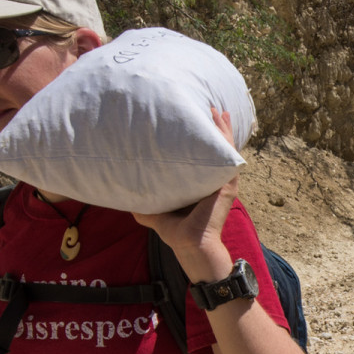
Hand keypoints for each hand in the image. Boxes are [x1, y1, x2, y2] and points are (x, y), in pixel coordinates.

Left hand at [132, 106, 237, 281]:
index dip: (199, 141)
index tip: (193, 123)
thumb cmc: (177, 233)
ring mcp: (221, 183)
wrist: (190, 246)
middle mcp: (212, 182)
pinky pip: (228, 159)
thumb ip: (145, 206)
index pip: (201, 160)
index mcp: (199, 186)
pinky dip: (226, 140)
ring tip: (217, 111)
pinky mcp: (226, 186)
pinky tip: (222, 124)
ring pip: (225, 151)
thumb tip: (126, 198)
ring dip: (223, 130)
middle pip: (215, 151)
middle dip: (214, 129)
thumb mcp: (156, 215)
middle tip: (208, 108)